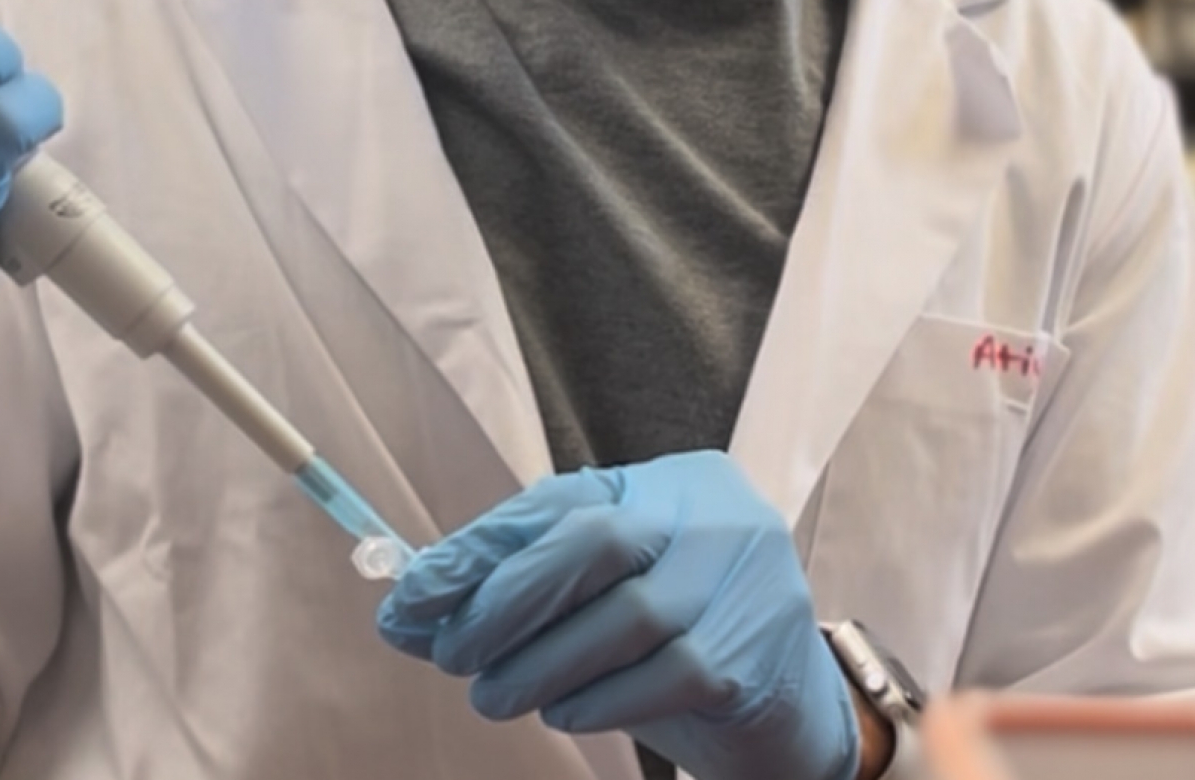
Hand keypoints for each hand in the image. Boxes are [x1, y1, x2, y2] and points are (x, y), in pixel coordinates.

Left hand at [378, 451, 858, 779]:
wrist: (788, 709)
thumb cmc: (675, 639)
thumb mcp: (601, 596)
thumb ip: (521, 589)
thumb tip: (409, 609)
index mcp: (673, 481)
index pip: (559, 500)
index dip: (476, 550)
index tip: (407, 598)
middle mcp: (719, 513)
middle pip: (596, 542)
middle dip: (505, 603)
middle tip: (449, 655)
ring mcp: (748, 580)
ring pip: (626, 617)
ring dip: (540, 666)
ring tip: (496, 696)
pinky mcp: (754, 653)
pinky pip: (661, 677)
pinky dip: (596, 701)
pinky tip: (566, 714)